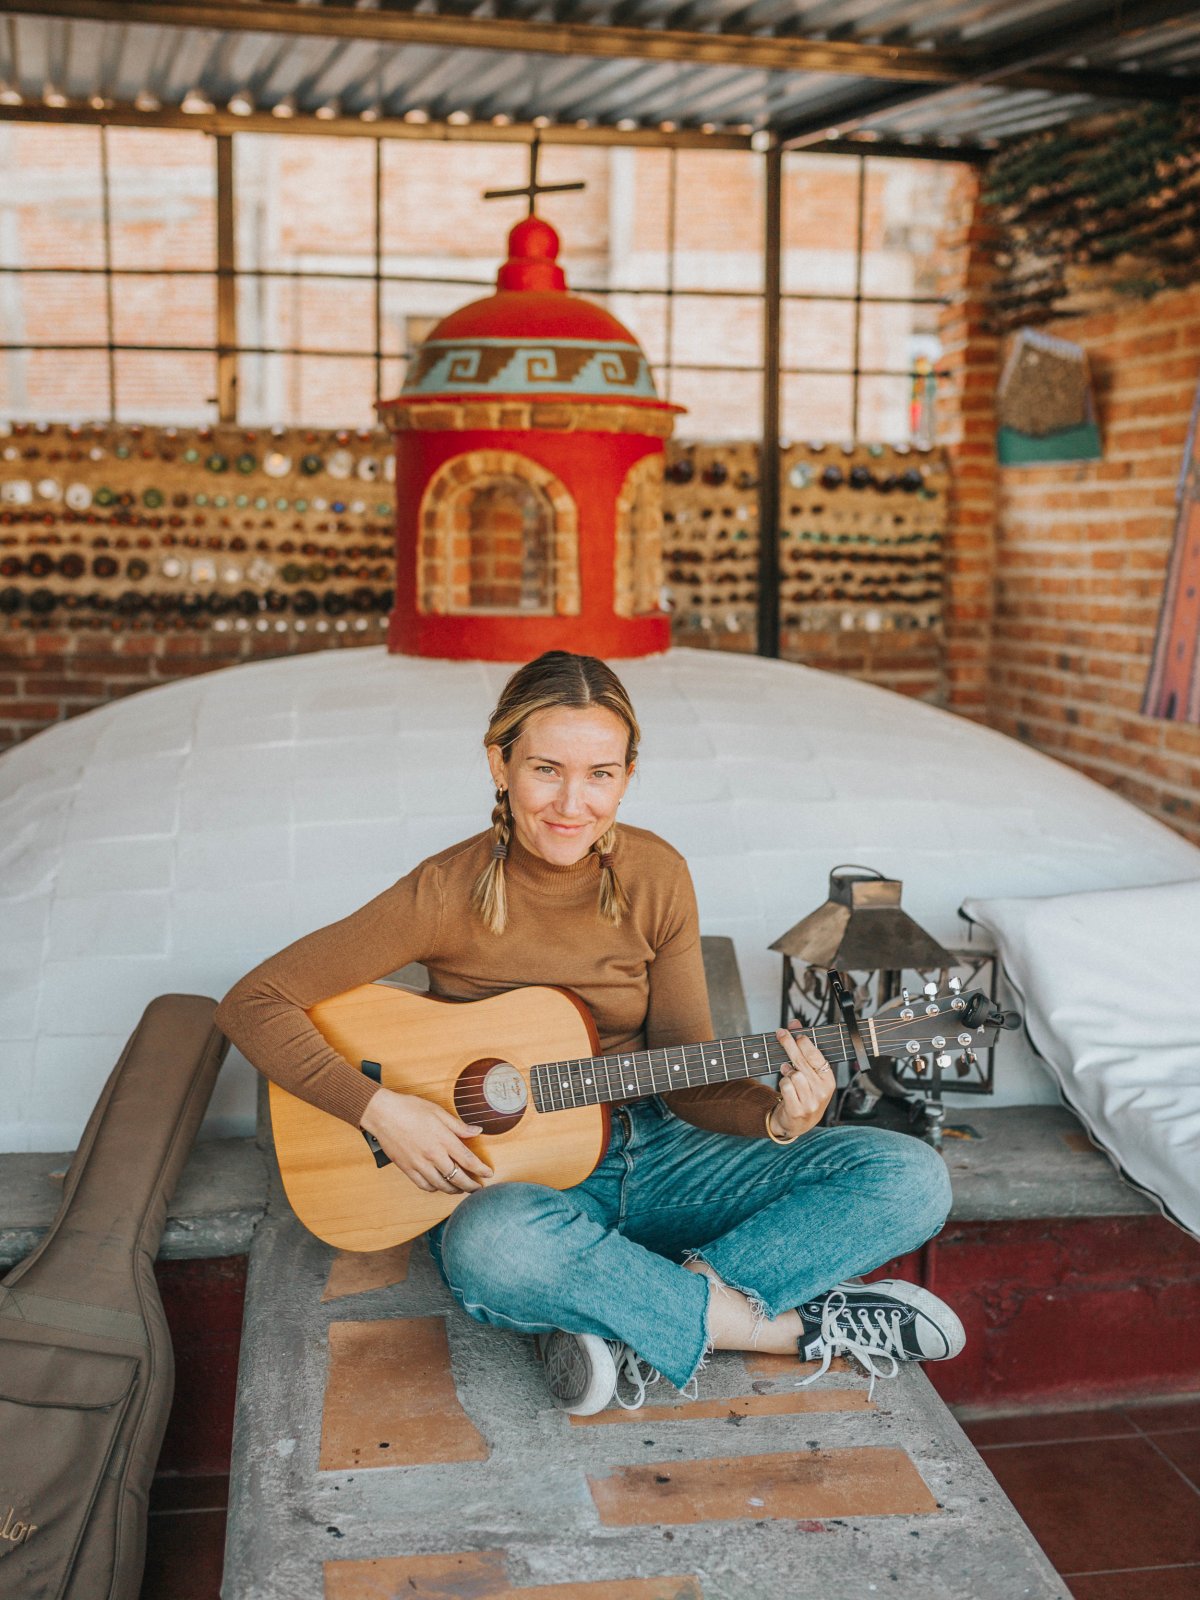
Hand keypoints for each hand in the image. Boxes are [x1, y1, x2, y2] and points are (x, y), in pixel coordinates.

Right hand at [360, 1087, 492, 1194]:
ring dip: (454, 1190)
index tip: (488, 1174)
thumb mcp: (438, 1112)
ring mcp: (419, 1164)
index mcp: (443, 1139)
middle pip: (458, 1178)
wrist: (383, 1114)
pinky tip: (439, 1186)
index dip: (481, 1170)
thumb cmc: (409, 1109)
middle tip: (478, 1189)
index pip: (468, 1160)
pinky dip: (434, 1188)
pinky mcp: (407, 1169)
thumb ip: (458, 1125)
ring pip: (441, 1185)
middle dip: (471, 1186)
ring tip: (461, 1189)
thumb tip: (477, 1131)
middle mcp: (433, 1155)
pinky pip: (424, 1185)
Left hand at [770, 1023, 835, 1139]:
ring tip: (788, 1073)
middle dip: (790, 1044)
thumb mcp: (810, 1074)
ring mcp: (811, 1102)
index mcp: (829, 1080)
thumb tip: (795, 1023)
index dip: (805, 1042)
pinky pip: (786, 1087)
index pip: (817, 1057)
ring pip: (793, 1074)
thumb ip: (804, 1049)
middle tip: (780, 1033)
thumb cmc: (805, 1093)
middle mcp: (822, 1091)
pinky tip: (786, 1085)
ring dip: (787, 1072)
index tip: (796, 1032)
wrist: (797, 1123)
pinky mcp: (798, 1110)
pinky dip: (783, 1083)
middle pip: (802, 1062)